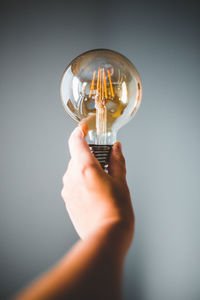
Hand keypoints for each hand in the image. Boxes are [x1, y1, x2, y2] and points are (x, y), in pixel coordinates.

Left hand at [61, 125, 133, 250]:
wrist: (107, 236)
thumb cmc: (116, 210)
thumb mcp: (121, 181)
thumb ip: (117, 161)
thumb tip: (116, 148)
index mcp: (85, 168)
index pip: (75, 141)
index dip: (80, 131)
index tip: (85, 128)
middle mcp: (72, 177)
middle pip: (77, 156)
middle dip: (90, 155)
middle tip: (105, 161)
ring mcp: (67, 189)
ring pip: (75, 170)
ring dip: (86, 169)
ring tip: (103, 181)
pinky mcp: (67, 200)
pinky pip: (73, 183)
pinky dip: (82, 181)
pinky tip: (96, 192)